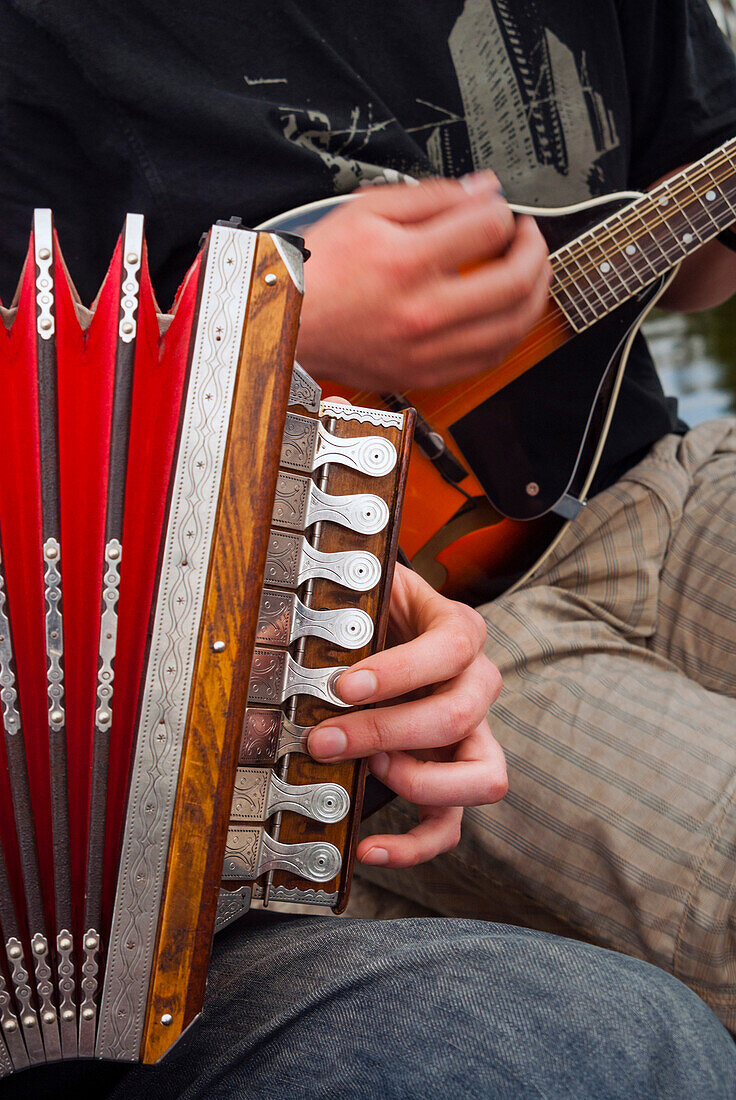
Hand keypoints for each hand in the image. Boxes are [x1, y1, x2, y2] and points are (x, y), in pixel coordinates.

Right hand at [297, 173, 550, 391]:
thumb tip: (482, 191)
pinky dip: (511, 330)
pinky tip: (507, 311)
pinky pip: (491, 358)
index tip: (497, 209)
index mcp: (406, 263)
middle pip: (514, 281)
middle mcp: (422, 311)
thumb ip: (431, 197)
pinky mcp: (427, 373)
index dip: (501, 210)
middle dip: (534, 250)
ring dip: (535, 293)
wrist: (291, 325)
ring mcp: (428, 349)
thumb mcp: (366, 212)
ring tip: (528, 271)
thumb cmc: (321, 271)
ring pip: (513, 326)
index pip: (488, 228)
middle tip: (527, 236)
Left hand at [307, 564, 506, 867]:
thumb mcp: (361, 597)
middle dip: (384, 732)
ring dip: (418, 781)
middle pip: (457, 716)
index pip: (450, 651)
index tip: (344, 687)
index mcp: (461, 631)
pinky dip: (416, 844)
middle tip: (327, 737)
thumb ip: (323, 614)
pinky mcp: (453, 776)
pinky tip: (370, 848)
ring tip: (371, 768)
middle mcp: (478, 682)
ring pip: (482, 776)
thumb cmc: (379, 611)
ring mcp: (473, 733)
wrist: (393, 622)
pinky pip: (451, 822)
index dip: (398, 673)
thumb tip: (265, 652)